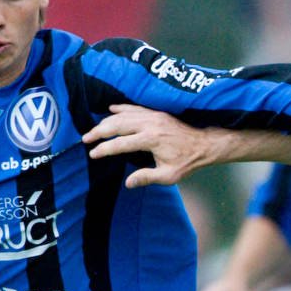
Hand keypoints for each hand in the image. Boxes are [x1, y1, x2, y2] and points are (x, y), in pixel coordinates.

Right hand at [83, 104, 215, 187]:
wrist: (204, 143)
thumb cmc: (188, 161)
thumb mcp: (169, 175)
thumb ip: (147, 177)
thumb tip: (128, 183)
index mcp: (151, 140)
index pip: (120, 144)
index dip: (104, 149)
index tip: (93, 154)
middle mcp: (149, 124)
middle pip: (117, 125)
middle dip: (99, 132)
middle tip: (85, 138)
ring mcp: (153, 115)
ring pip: (123, 115)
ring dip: (107, 121)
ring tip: (94, 129)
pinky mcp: (156, 112)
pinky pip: (134, 107)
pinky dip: (121, 108)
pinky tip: (111, 109)